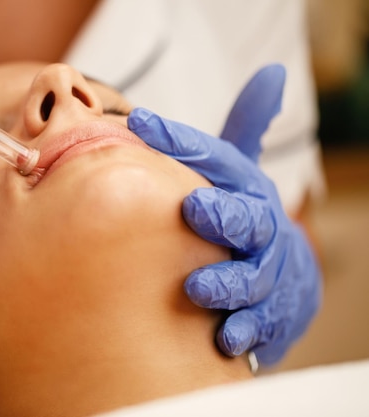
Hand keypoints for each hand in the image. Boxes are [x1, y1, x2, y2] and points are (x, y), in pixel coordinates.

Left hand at [127, 65, 321, 365]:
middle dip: (225, 215)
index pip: (217, 157)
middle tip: (195, 209)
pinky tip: (224, 340)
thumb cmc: (243, 216)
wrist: (286, 277)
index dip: (181, 141)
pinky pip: (261, 326)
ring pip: (254, 280)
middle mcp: (261, 230)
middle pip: (248, 220)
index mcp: (245, 189)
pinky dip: (244, 333)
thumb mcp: (240, 175)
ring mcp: (269, 276)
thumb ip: (239, 130)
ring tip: (197, 289)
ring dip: (228, 284)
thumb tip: (272, 73)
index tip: (140, 122)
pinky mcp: (272, 317)